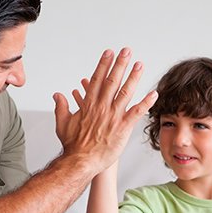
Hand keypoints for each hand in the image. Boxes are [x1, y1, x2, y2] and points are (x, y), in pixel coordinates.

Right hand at [53, 48, 157, 173]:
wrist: (80, 161)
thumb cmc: (73, 145)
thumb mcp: (62, 123)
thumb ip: (61, 107)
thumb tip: (57, 95)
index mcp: (89, 104)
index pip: (97, 79)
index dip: (104, 64)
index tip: (109, 53)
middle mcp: (102, 107)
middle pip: (112, 81)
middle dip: (120, 64)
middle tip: (127, 51)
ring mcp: (113, 117)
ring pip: (125, 93)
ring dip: (134, 77)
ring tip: (140, 64)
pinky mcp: (123, 128)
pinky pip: (136, 113)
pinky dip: (146, 103)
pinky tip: (154, 94)